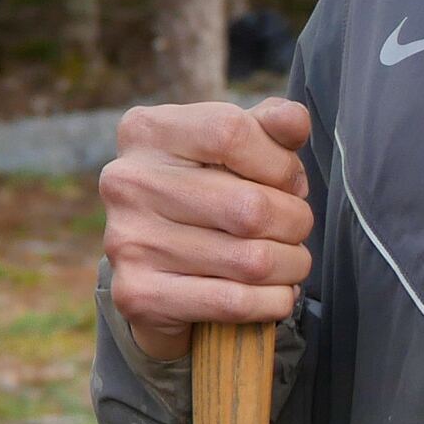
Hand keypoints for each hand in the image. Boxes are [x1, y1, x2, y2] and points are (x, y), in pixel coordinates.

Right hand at [100, 96, 315, 364]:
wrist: (157, 270)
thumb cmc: (208, 195)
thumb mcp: (236, 149)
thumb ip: (269, 126)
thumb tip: (294, 120)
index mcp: (147, 132)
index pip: (231, 132)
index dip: (280, 163)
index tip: (291, 183)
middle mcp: (127, 182)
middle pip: (250, 206)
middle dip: (295, 221)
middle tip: (296, 228)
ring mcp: (127, 240)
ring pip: (251, 260)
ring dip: (291, 265)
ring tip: (290, 261)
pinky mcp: (137, 294)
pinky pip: (234, 303)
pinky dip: (274, 301)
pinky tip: (275, 292)